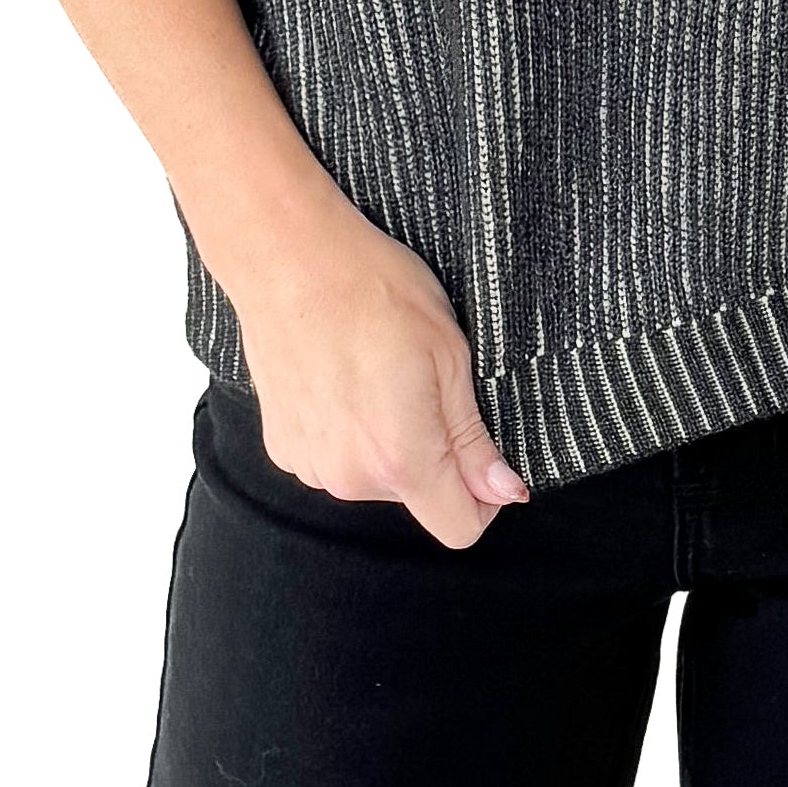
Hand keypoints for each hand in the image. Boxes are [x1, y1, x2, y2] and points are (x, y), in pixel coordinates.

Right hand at [227, 202, 529, 549]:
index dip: (484, 496)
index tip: (482, 451)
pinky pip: (336, 459)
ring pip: (375, 478)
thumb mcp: (449, 356)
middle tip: (421, 383)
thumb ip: (473, 439)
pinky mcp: (283, 447)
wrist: (287, 258)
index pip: (460, 528)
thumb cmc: (373, 291)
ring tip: (376, 375)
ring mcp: (311, 465)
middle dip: (433, 456)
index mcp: (402, 459)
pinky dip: (347, 431)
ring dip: (387, 443)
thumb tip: (504, 492)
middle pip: (419, 498)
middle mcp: (351, 477)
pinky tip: (341, 379)